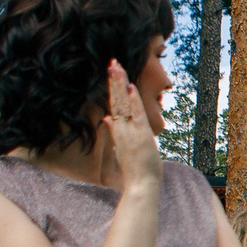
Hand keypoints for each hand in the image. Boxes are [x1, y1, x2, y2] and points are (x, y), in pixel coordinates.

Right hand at [96, 59, 161, 193]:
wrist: (140, 185)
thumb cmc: (135, 168)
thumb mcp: (123, 147)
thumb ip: (114, 131)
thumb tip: (106, 119)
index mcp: (119, 129)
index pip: (114, 103)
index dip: (113, 87)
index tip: (112, 72)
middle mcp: (122, 128)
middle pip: (116, 99)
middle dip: (114, 79)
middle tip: (113, 61)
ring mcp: (130, 131)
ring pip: (123, 103)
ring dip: (120, 84)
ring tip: (117, 67)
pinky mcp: (140, 135)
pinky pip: (135, 114)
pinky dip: (132, 101)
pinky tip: (130, 88)